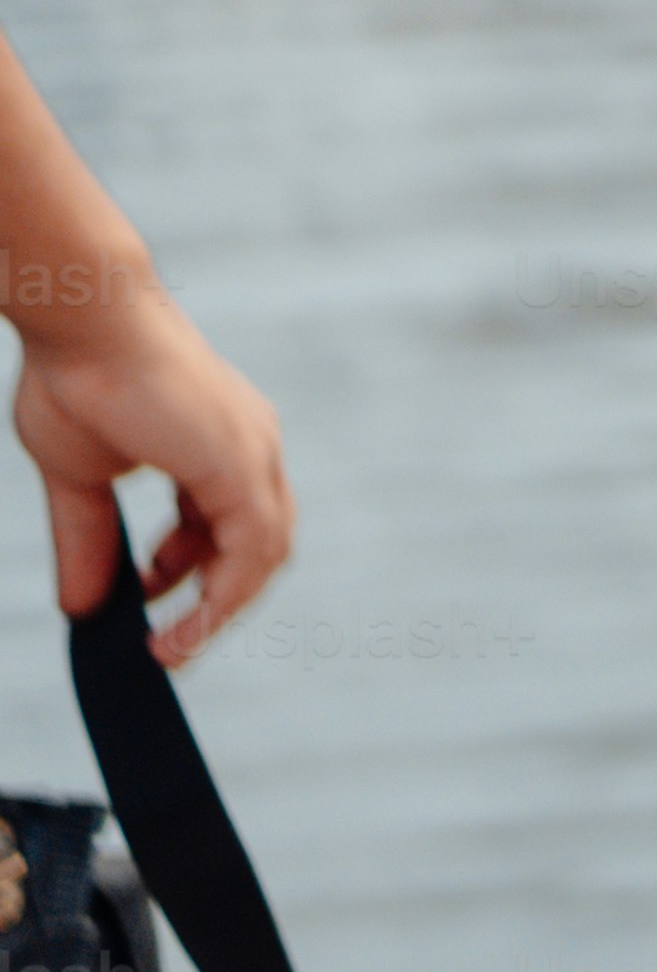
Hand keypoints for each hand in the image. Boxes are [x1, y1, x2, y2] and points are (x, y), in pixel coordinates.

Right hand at [17, 295, 293, 664]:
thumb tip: (80, 608)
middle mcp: (251, 446)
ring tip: (169, 647)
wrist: (84, 324)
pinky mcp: (243, 463)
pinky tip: (179, 628)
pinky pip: (253, 549)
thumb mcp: (80, 480)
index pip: (231, 523)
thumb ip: (89, 541)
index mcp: (221, 443)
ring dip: (219, 608)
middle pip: (256, 543)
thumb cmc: (77, 379)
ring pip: (263, 553)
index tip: (152, 605)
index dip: (195, 571)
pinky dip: (222, 596)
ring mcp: (253, 452)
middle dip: (211, 596)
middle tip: (166, 638)